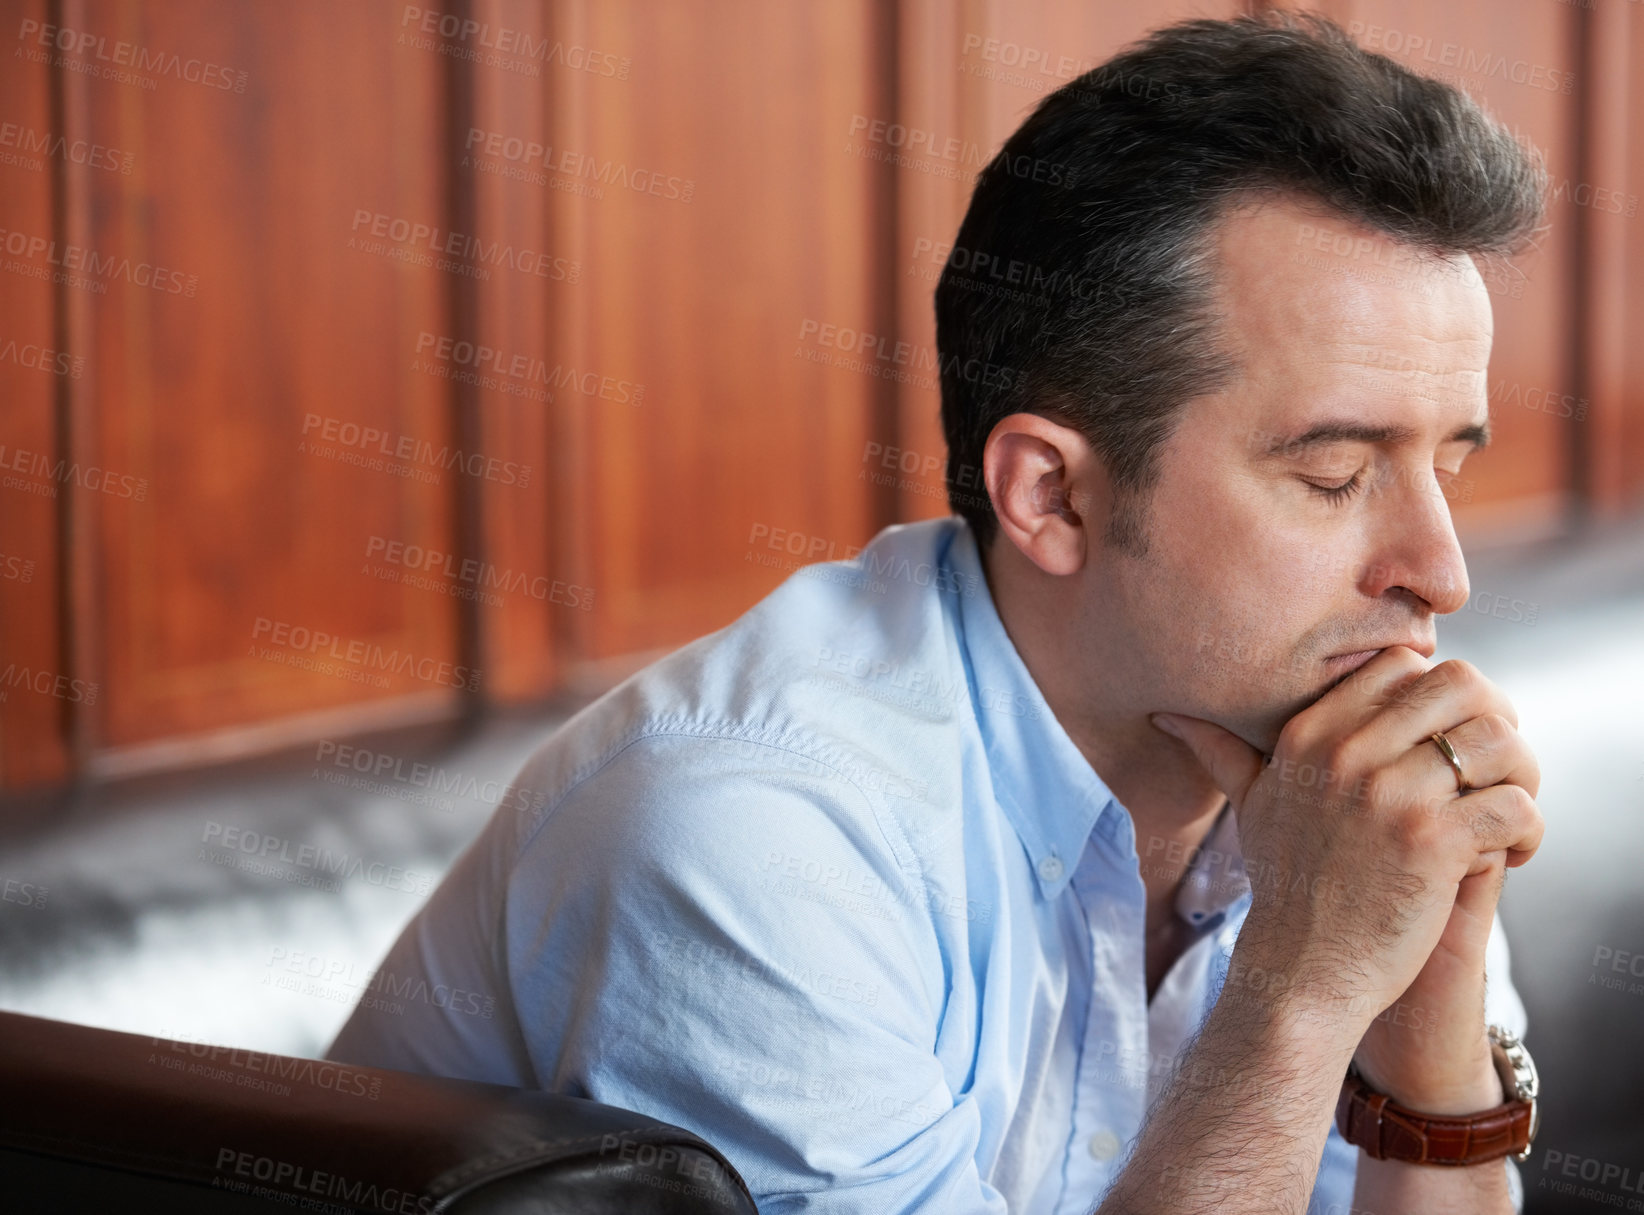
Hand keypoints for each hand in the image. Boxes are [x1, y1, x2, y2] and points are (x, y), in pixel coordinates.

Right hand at [1153, 648, 1543, 1076]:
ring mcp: (1391, 796)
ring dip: (1521, 776)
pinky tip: (1513, 856)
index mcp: (1310, 735)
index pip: (1401, 664)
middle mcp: (1347, 754)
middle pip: (1461, 684)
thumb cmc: (1286, 891)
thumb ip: (1221, 752)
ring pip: (1499, 742)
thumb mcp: (1251, 807)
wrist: (1300, 976)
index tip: (1445, 739)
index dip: (1436, 693)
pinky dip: (1529, 830)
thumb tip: (1170, 713)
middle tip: (1493, 768)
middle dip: (1493, 720)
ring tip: (1508, 814)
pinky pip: (1515, 805)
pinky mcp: (1434, 843)